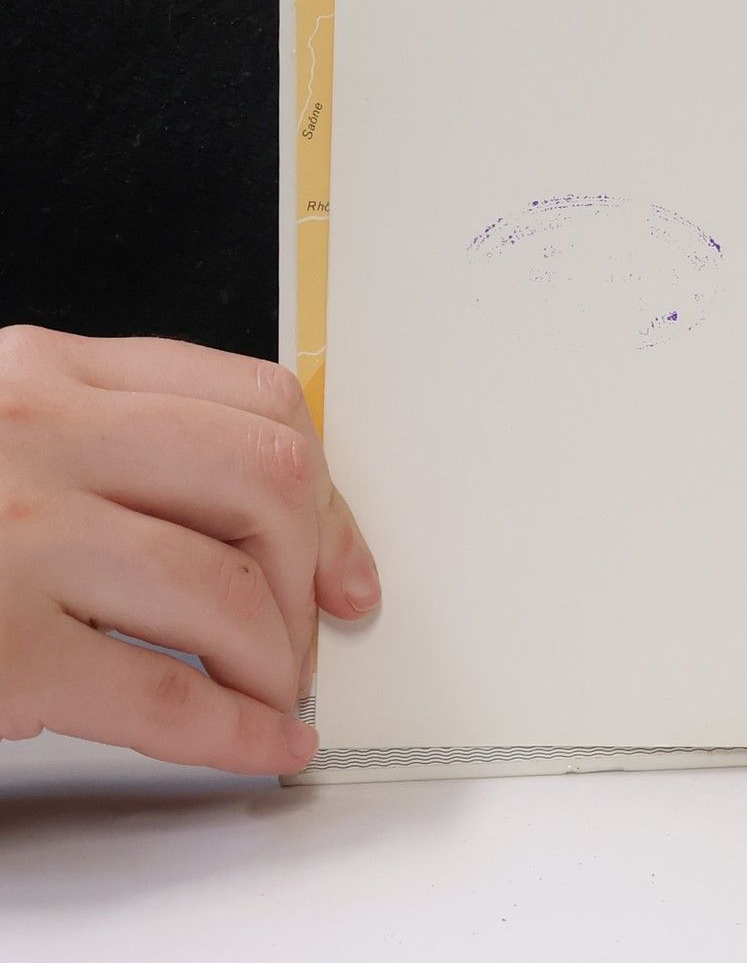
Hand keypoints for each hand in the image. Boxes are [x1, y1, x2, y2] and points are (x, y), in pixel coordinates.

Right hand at [0, 324, 378, 772]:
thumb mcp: (0, 428)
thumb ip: (106, 436)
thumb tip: (254, 509)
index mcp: (50, 371)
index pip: (259, 401)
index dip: (326, 488)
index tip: (344, 553)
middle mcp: (42, 437)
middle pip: (267, 481)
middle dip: (314, 565)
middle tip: (315, 624)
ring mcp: (17, 540)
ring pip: (227, 587)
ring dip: (274, 654)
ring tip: (271, 688)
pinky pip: (163, 693)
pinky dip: (234, 729)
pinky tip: (257, 743)